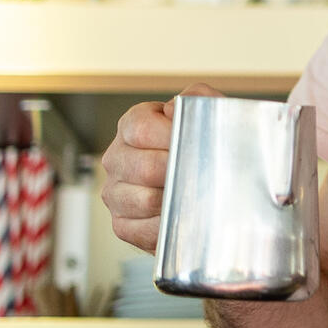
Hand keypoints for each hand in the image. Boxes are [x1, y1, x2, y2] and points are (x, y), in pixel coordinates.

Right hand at [98, 82, 225, 252]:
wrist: (212, 186)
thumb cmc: (205, 148)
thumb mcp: (208, 114)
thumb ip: (198, 97)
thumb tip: (174, 108)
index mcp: (132, 125)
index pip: (141, 128)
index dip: (172, 137)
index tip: (198, 144)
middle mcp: (117, 158)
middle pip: (145, 167)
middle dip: (180, 173)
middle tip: (205, 175)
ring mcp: (115, 193)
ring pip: (145, 200)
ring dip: (177, 201)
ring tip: (198, 196)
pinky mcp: (121, 224)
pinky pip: (143, 231)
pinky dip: (170, 226)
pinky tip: (184, 217)